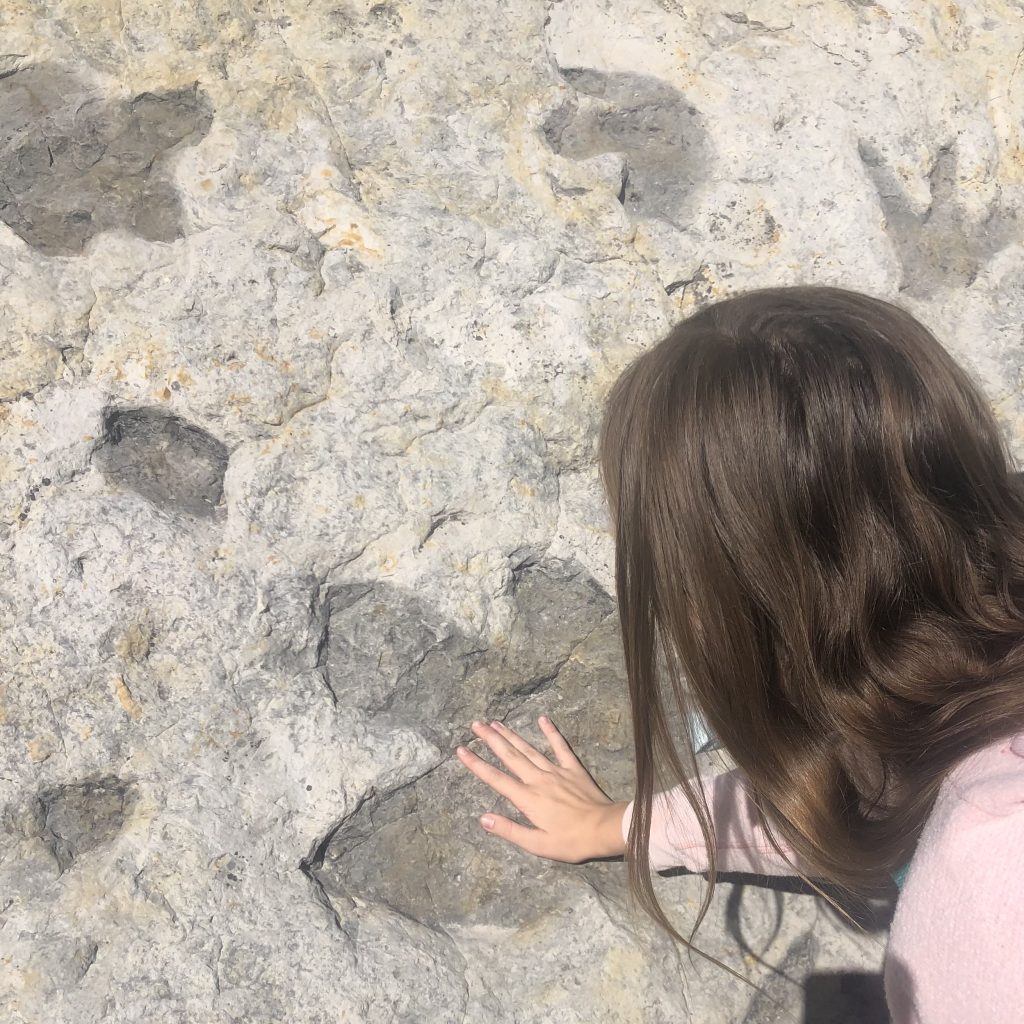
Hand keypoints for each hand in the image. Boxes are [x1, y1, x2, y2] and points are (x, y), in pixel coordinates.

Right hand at [456, 714, 628, 863]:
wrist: (604, 829)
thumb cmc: (571, 841)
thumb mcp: (537, 845)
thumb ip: (509, 830)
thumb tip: (483, 818)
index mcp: (527, 799)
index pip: (496, 779)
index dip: (476, 764)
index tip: (461, 750)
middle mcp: (538, 780)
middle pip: (510, 756)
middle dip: (491, 739)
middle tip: (476, 724)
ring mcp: (556, 771)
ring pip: (529, 749)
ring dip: (511, 735)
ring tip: (496, 722)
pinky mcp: (573, 768)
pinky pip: (560, 746)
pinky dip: (551, 732)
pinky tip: (543, 719)